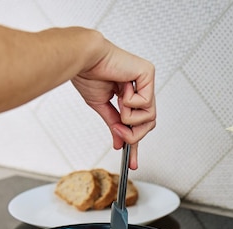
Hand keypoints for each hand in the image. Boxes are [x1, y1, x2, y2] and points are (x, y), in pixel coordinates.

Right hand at [71, 40, 155, 168]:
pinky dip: (129, 102)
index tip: (132, 163)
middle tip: (119, 131)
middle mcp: (142, 87)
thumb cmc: (89, 74)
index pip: (139, 123)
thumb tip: (118, 143)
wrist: (83, 60)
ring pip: (149, 117)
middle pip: (148, 124)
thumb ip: (114, 124)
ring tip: (118, 101)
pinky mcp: (148, 74)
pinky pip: (145, 103)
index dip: (135, 144)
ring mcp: (147, 81)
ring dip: (129, 116)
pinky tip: (121, 87)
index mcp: (132, 94)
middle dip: (133, 134)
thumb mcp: (102, 107)